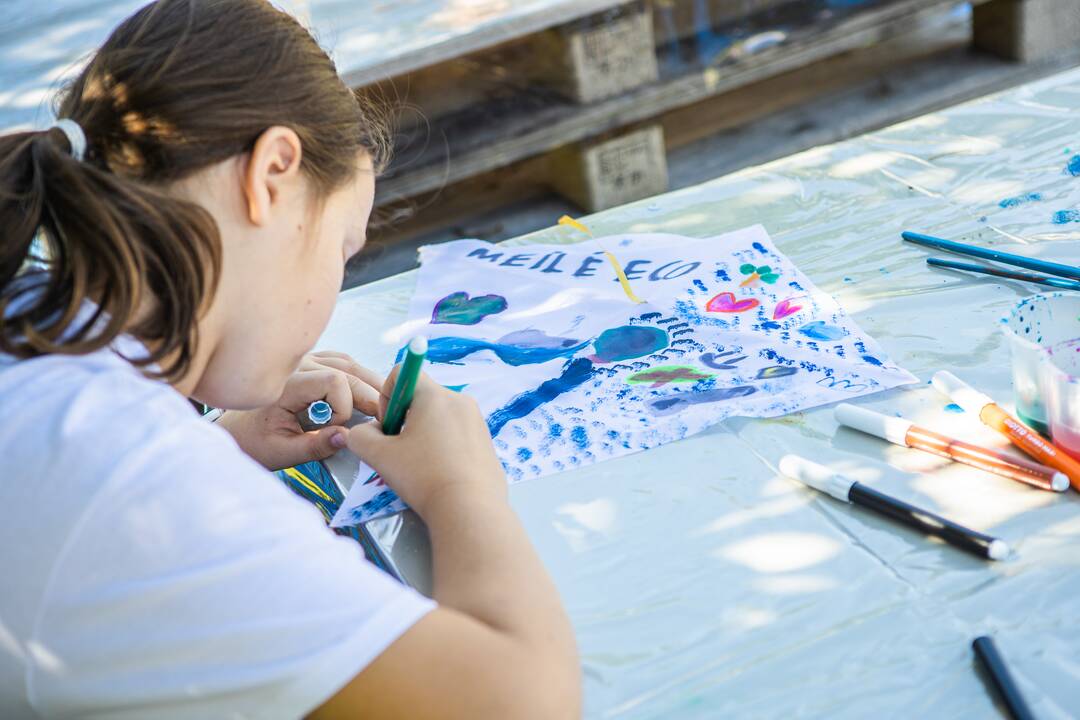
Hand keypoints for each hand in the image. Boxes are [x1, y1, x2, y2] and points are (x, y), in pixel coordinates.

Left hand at [217, 352, 382, 470]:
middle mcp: (296, 366)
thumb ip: (315, 447)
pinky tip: (367, 391)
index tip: (338, 428)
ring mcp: (303, 361)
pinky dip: (358, 376)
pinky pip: (341, 362)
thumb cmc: (253, 442)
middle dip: (368, 396)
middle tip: (383, 420)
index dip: (345, 405)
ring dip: (369, 384)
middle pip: (347, 371)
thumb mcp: (281, 453)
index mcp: (287, 385)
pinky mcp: (309, 363)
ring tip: (384, 405)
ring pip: (348, 363)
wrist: (234, 431)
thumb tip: (347, 437)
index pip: (333, 381)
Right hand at [346, 368, 505, 515]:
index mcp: (435, 395)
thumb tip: (365, 432)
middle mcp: (460, 400)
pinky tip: (441, 474)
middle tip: (400, 451)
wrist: (470, 510)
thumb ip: (360, 436)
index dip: (386, 395)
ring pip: (440, 417)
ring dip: (424, 434)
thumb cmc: (423, 477)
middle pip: (422, 398)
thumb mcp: (379, 456)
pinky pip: (458, 434)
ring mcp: (478, 421)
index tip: (388, 426)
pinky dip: (444, 447)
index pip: (402, 372)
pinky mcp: (488, 442)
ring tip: (421, 467)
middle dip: (405, 419)